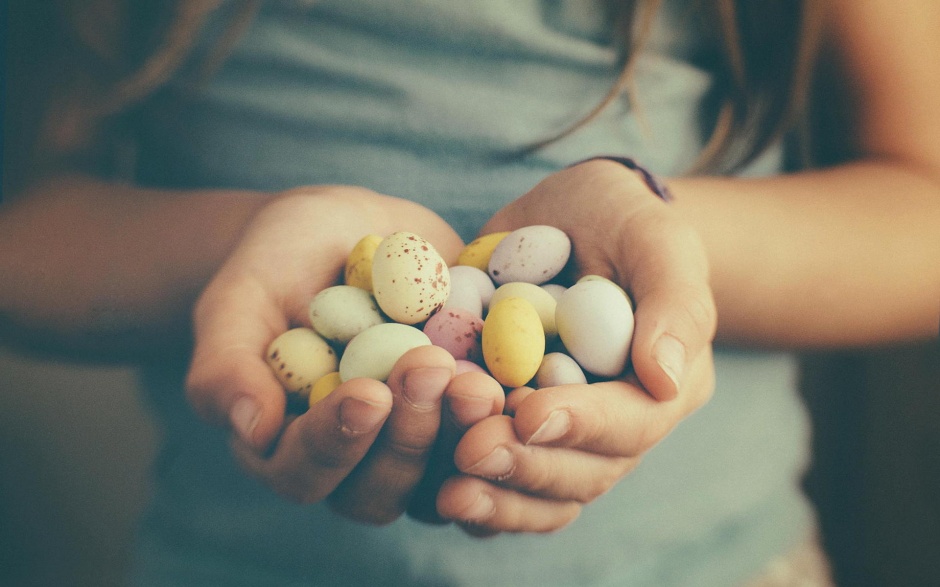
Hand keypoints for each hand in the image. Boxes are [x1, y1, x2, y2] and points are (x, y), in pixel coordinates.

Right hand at [185, 186, 493, 522]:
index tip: (368, 392)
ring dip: (463, 435)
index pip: (304, 472)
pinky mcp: (460, 419)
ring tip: (482, 380)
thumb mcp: (239, 295)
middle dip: (409, 435)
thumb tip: (249, 429)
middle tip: (431, 370)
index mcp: (287, 446)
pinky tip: (528, 380)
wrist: (343, 233)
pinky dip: (509, 418)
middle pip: (380, 487)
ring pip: (442, 476)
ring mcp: (413, 446)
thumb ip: (226, 361)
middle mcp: (353, 461)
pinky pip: (490, 438)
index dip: (336, 442)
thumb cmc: (276, 262)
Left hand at [434, 160, 716, 533]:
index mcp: (664, 386)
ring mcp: (568, 440)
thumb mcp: (654, 237)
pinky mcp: (519, 436)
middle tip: (471, 451)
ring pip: (543, 496)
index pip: (632, 422)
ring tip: (447, 491)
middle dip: (528, 466)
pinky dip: (473, 497)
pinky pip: (501, 487)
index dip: (582, 424)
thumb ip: (672, 300)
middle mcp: (620, 427)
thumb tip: (664, 378)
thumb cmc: (619, 220)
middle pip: (585, 474)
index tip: (529, 411)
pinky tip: (431, 490)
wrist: (569, 222)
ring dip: (497, 499)